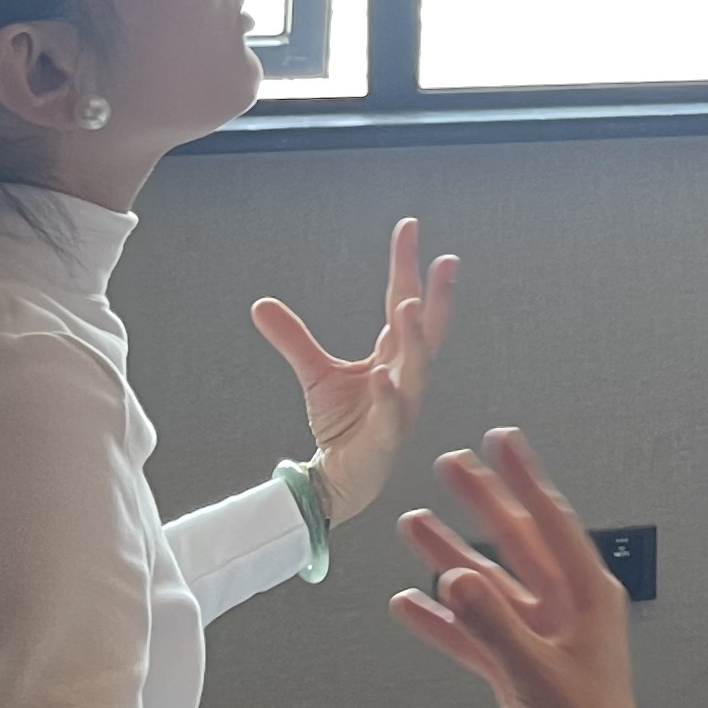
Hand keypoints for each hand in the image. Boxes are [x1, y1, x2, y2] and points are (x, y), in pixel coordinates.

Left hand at [250, 218, 457, 524]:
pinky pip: (393, 414)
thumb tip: (260, 304)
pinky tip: (383, 375)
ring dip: (416, 338)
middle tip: (447, 261)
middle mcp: (405, 376)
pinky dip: (389, 394)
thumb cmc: (343, 427)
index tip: (408, 226)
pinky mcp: (388, 439)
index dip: (405, 265)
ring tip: (410, 305)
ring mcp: (402, 407)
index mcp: (394, 356)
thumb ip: (294, 339)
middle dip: (439, 296)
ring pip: (417, 368)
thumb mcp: (316, 374)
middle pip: (426, 331)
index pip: (401, 301)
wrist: (340, 481)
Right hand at [392, 429, 637, 707]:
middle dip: (483, 504)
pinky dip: (444, 619)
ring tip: (413, 523)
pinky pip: (474, 633)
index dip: (525, 481)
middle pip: (518, 544)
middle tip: (450, 465)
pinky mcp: (516, 670)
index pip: (553, 524)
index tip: (501, 442)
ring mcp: (540, 640)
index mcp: (590, 600)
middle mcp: (567, 612)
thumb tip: (454, 575)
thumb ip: (492, 625)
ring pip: (489, 585)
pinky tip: (409, 602)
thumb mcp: (537, 673)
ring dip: (452, 554)